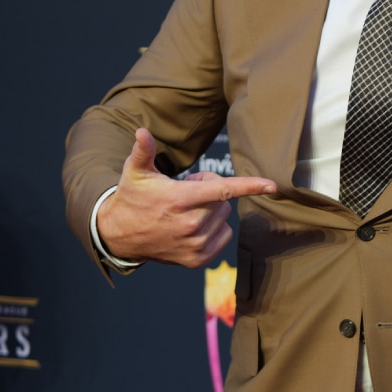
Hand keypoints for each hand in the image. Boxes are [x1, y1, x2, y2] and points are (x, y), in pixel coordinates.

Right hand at [96, 128, 276, 267]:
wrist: (118, 236)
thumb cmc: (132, 197)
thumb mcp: (135, 172)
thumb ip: (143, 151)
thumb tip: (142, 131)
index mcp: (180, 199)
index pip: (221, 190)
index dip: (249, 186)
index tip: (272, 185)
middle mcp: (190, 224)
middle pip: (223, 201)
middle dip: (209, 192)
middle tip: (185, 193)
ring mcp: (194, 244)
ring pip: (224, 218)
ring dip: (211, 211)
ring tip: (184, 210)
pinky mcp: (196, 260)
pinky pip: (223, 235)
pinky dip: (214, 228)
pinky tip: (190, 227)